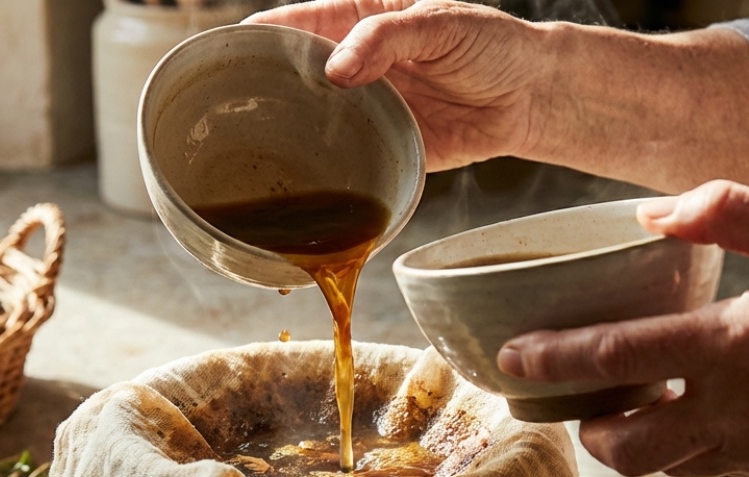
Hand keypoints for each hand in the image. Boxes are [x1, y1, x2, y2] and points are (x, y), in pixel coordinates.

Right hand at [246, 0, 546, 171]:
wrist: (530, 97)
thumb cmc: (489, 44)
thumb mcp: (438, 23)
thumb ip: (385, 39)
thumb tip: (334, 70)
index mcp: (354, 21)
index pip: (290, 26)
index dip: (252, 40)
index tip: (218, 58)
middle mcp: (350, 68)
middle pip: (289, 80)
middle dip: (257, 95)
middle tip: (224, 115)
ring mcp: (362, 112)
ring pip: (310, 126)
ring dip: (285, 140)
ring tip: (248, 154)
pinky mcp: (380, 151)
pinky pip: (344, 164)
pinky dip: (324, 175)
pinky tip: (300, 183)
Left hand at [496, 180, 748, 476]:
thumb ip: (725, 213)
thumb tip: (649, 214)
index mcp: (735, 344)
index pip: (615, 360)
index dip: (552, 361)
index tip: (512, 357)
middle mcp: (740, 408)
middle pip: (623, 447)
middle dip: (584, 430)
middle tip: (577, 400)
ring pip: (665, 466)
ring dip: (634, 441)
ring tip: (630, 405)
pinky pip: (714, 468)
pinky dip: (691, 445)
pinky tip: (700, 411)